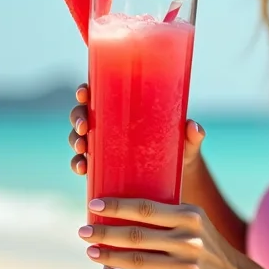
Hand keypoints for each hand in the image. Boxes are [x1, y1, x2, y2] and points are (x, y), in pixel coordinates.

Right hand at [67, 83, 207, 177]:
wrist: (177, 178)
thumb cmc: (180, 149)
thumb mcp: (186, 141)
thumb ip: (192, 135)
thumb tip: (194, 128)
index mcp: (124, 108)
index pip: (99, 92)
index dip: (85, 90)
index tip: (83, 92)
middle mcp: (109, 124)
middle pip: (83, 114)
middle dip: (78, 119)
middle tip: (84, 128)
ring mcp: (103, 145)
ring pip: (79, 137)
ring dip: (75, 142)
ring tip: (82, 151)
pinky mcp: (102, 167)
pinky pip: (82, 163)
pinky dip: (78, 164)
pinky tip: (82, 170)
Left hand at [78, 197, 252, 268]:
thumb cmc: (203, 247)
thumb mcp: (193, 223)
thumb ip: (166, 217)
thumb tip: (121, 208)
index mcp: (190, 214)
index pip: (146, 207)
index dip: (117, 206)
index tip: (93, 204)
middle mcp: (189, 236)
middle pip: (137, 233)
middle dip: (105, 231)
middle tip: (82, 230)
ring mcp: (188, 262)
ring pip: (138, 258)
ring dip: (109, 254)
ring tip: (90, 250)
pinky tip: (110, 267)